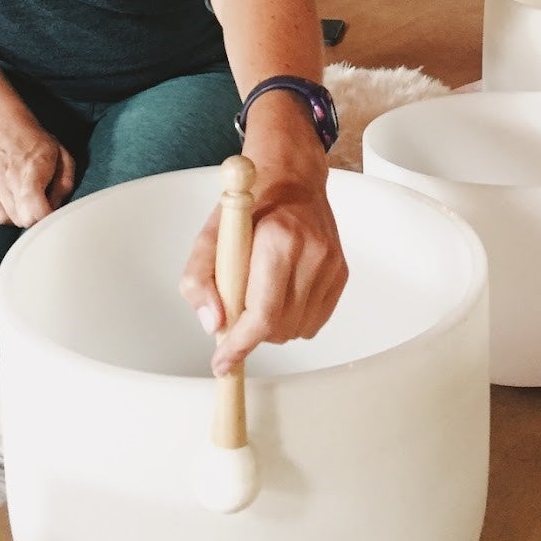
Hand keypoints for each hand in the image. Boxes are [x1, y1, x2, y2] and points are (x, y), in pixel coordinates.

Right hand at [0, 125, 75, 227]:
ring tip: (29, 199)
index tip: (53, 213)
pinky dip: (9, 215)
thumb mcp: (64, 159)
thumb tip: (55, 208)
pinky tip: (17, 202)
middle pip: (25, 220)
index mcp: (34, 170)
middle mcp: (10, 178)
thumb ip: (64, 186)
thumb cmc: (40, 145)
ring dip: (24, 215)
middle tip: (42, 204)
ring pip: (12, 220)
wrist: (8, 131)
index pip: (36, 212)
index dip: (48, 218)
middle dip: (37, 217)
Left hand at [180, 160, 347, 375]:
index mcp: (277, 239)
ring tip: (261, 293)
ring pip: (298, 330)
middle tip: (237, 310)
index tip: (222, 363)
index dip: (239, 345)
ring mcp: (330, 263)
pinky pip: (315, 321)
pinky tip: (282, 292)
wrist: (293, 178)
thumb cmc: (251, 205)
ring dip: (273, 327)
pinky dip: (294, 319)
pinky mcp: (341, 271)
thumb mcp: (211, 234)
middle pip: (279, 328)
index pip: (261, 313)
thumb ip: (200, 278)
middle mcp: (311, 252)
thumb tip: (214, 325)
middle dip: (252, 332)